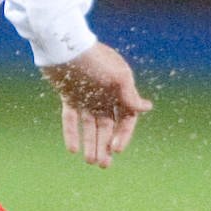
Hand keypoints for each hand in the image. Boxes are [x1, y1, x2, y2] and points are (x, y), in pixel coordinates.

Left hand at [41, 42, 152, 168]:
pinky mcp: (69, 96)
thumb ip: (129, 95)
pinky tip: (73, 150)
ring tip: (91, 162)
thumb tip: (147, 108)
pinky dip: (72, 133)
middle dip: (106, 146)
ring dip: (91, 144)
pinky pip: (71, 119)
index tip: (116, 149)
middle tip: (103, 164)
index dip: (123, 135)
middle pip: (108, 126)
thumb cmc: (93, 59)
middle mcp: (105, 95)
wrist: (63, 45)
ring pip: (90, 126)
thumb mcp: (116, 76)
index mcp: (120, 90)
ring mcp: (86, 97)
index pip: (126, 118)